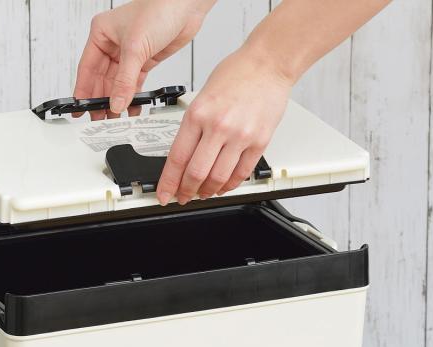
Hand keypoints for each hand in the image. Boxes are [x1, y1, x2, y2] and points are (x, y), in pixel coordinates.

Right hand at [74, 0, 214, 118]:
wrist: (187, 5)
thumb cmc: (159, 9)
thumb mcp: (136, 48)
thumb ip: (125, 80)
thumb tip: (116, 103)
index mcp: (101, 34)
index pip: (87, 69)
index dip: (83, 91)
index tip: (79, 110)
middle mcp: (112, 44)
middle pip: (101, 79)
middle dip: (100, 100)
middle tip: (98, 120)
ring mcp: (128, 54)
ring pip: (117, 84)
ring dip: (116, 101)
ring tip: (114, 119)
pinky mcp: (144, 60)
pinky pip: (133, 84)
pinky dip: (132, 97)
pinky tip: (130, 109)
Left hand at [156, 48, 291, 204]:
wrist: (268, 62)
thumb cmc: (236, 74)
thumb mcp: (201, 97)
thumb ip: (192, 127)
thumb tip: (182, 158)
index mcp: (198, 113)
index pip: (177, 158)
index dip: (168, 182)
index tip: (164, 193)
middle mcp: (218, 126)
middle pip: (196, 173)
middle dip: (186, 191)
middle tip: (183, 197)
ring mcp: (240, 136)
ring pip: (218, 178)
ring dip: (208, 191)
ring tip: (203, 193)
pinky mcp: (259, 142)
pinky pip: (241, 173)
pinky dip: (230, 185)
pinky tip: (223, 186)